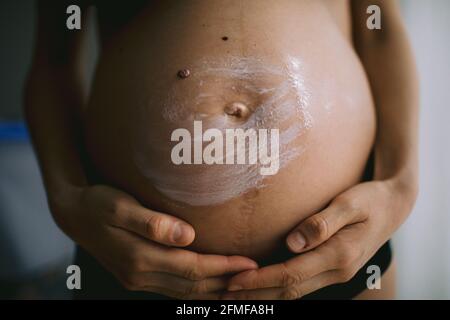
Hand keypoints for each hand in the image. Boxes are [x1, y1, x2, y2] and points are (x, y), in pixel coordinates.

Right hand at [51, 185, 257, 298]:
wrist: (73, 214)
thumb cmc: (98, 203)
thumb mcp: (119, 206)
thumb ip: (152, 222)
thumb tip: (186, 235)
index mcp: (139, 258)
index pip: (192, 268)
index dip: (223, 267)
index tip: (250, 262)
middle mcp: (140, 275)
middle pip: (192, 285)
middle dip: (226, 281)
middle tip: (255, 275)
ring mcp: (138, 279)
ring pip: (185, 293)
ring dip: (214, 290)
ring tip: (241, 283)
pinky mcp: (138, 276)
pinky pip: (175, 289)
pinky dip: (197, 289)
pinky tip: (211, 284)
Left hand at [223, 179, 416, 298]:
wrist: (394, 205)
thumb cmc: (370, 199)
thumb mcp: (350, 203)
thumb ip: (322, 223)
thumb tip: (293, 243)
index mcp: (339, 256)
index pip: (290, 275)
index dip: (260, 280)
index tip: (233, 281)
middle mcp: (337, 271)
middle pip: (289, 290)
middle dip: (256, 295)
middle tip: (224, 295)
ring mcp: (336, 273)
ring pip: (295, 292)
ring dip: (266, 295)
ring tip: (238, 296)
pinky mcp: (333, 268)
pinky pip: (303, 284)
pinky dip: (280, 288)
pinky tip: (264, 286)